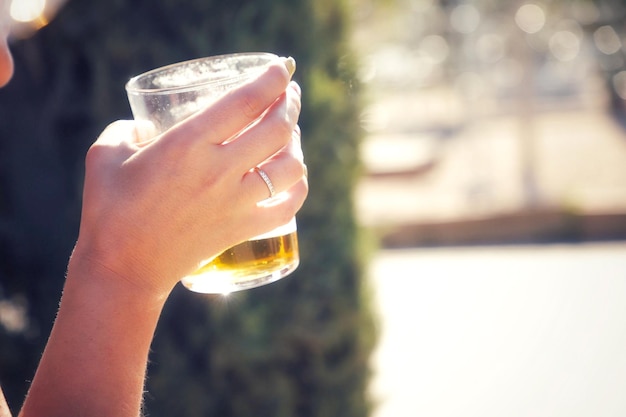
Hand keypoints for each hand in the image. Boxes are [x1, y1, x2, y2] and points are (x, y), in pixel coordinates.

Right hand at [70, 59, 306, 297]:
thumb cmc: (110, 208)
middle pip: (276, 129)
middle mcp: (220, 171)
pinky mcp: (243, 229)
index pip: (246, 102)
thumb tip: (146, 127)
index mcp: (188, 144)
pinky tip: (295, 176)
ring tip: (291, 133)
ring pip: (290, 166)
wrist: (124, 267)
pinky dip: (299, 187)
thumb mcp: (106, 154)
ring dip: (297, 143)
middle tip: (288, 94)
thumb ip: (126, 129)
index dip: (271, 79)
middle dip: (289, 103)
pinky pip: (289, 206)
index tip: (282, 67)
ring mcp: (236, 203)